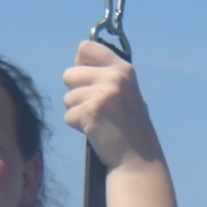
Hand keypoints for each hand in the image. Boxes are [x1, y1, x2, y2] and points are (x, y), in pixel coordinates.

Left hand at [62, 40, 160, 169]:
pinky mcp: (92, 112)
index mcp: (123, 68)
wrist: (138, 159)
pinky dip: (78, 127)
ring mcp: (104, 93)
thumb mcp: (125, 92)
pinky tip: (97, 131)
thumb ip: (106, 76)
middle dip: (76, 93)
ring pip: (67, 98)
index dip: (81, 64)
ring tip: (100, 121)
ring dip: (78, 112)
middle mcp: (115, 77)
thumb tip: (79, 59)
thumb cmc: (128, 127)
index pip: (85, 48)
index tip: (89, 81)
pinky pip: (68, 116)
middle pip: (69, 74)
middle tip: (97, 108)